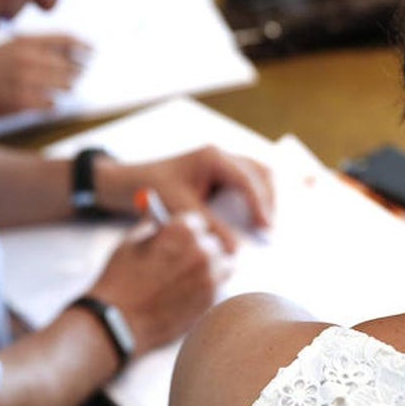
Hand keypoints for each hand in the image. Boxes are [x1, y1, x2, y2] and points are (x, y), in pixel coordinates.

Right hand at [0, 35, 89, 123]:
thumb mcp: (10, 47)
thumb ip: (38, 46)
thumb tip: (71, 49)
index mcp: (25, 42)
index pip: (66, 39)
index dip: (83, 45)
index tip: (93, 51)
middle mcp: (27, 59)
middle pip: (69, 64)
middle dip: (77, 70)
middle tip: (79, 73)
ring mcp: (25, 81)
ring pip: (65, 85)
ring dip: (68, 87)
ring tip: (67, 86)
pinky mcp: (22, 102)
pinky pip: (51, 104)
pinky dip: (53, 104)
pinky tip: (50, 103)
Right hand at [88, 213, 230, 354]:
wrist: (119, 323)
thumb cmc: (120, 281)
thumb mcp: (131, 242)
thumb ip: (153, 229)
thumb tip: (163, 223)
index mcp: (182, 231)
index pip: (195, 221)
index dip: (185, 229)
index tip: (180, 237)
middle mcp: (202, 251)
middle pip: (212, 243)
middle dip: (199, 248)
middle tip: (185, 258)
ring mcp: (210, 278)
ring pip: (222, 266)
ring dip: (209, 268)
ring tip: (189, 277)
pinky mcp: (211, 302)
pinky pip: (217, 289)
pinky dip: (206, 289)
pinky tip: (186, 295)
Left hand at [96, 146, 273, 251]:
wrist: (136, 180)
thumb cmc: (155, 190)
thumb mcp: (181, 209)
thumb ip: (210, 226)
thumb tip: (235, 249)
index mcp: (212, 158)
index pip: (245, 180)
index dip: (259, 204)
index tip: (265, 227)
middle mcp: (222, 156)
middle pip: (261, 173)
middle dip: (268, 201)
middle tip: (268, 230)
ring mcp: (225, 161)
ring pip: (260, 175)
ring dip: (266, 199)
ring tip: (265, 226)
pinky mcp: (224, 172)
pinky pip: (251, 181)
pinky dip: (257, 198)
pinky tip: (255, 220)